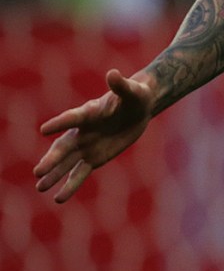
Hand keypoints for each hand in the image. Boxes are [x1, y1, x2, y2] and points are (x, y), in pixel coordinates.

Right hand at [34, 68, 153, 202]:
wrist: (139, 109)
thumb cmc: (135, 95)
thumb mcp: (133, 91)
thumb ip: (121, 85)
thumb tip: (113, 73)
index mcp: (89, 112)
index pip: (73, 118)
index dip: (60, 123)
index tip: (44, 129)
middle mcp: (83, 131)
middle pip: (65, 146)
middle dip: (53, 159)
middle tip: (38, 171)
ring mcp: (86, 146)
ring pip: (67, 163)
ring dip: (54, 175)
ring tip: (39, 188)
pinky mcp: (94, 158)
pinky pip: (80, 173)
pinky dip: (71, 185)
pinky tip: (59, 198)